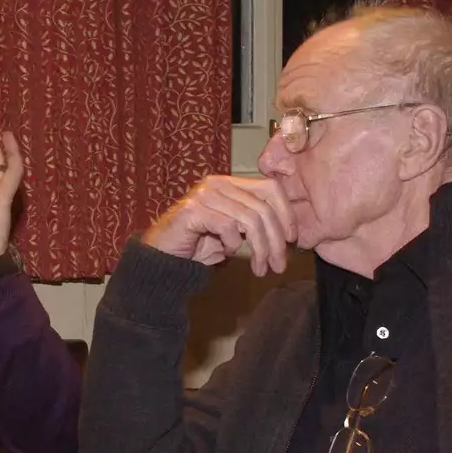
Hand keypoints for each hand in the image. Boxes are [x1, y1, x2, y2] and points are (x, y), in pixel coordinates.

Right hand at [141, 175, 297, 276]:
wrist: (160, 258)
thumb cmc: (195, 246)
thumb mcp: (233, 233)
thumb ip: (254, 225)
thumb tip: (286, 234)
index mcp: (230, 184)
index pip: (271, 188)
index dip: (286, 214)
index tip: (291, 240)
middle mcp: (218, 184)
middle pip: (264, 207)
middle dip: (276, 240)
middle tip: (279, 265)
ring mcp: (204, 195)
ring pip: (250, 219)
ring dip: (261, 249)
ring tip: (261, 269)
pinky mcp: (193, 210)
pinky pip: (228, 227)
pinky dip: (232, 245)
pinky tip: (227, 254)